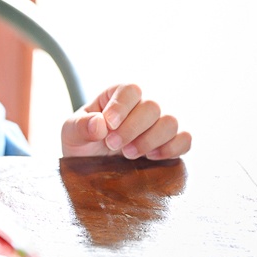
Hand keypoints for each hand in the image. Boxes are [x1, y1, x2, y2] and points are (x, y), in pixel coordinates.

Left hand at [60, 84, 190, 158]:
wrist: (91, 166)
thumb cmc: (82, 142)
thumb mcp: (71, 133)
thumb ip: (81, 126)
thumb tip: (99, 124)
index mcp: (117, 95)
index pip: (130, 90)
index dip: (121, 107)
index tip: (108, 125)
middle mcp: (142, 105)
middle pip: (152, 106)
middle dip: (132, 129)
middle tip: (112, 145)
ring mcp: (158, 123)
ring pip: (170, 122)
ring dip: (150, 140)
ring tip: (128, 154)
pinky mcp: (171, 142)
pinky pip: (185, 139)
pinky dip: (172, 149)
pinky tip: (151, 157)